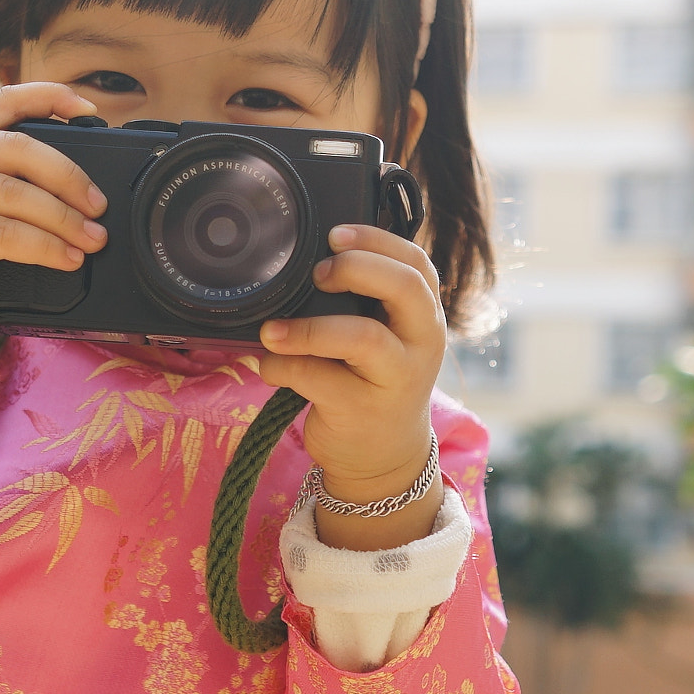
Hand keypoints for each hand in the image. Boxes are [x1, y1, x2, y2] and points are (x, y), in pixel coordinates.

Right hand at [0, 81, 109, 347]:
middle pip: (18, 149)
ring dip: (63, 219)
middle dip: (69, 177)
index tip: (87, 107)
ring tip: (91, 238)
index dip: (48, 96)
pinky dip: (44, 247)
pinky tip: (65, 258)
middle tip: (98, 205)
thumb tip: (73, 185)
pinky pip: (4, 234)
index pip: (2, 101)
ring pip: (15, 195)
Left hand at [257, 225, 445, 548]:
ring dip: (309, 327)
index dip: (377, 240)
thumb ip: (365, 302)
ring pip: (363, 337)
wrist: (383, 458)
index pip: (417, 264)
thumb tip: (307, 256)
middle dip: (357, 268)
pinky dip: (282, 366)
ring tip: (272, 330)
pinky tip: (268, 364)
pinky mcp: (362, 410)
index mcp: (426, 316)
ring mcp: (396, 379)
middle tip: (318, 273)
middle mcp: (422, 343)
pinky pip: (317, 378)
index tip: (334, 234)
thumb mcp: (385, 338)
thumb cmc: (372, 381)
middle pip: (406, 288)